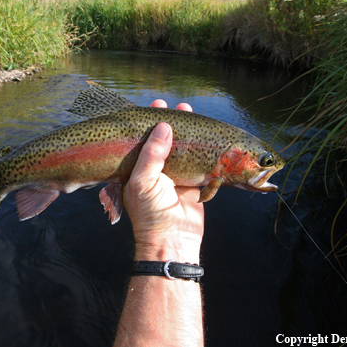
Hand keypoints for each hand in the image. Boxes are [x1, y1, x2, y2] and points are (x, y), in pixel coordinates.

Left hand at [122, 100, 204, 263]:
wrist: (172, 240)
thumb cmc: (150, 213)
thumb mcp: (143, 181)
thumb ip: (151, 154)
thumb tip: (164, 127)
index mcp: (139, 169)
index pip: (144, 139)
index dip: (150, 122)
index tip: (157, 106)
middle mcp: (157, 170)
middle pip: (165, 140)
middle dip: (171, 123)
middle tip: (177, 106)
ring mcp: (176, 176)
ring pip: (183, 148)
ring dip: (187, 132)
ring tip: (190, 112)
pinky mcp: (194, 183)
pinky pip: (200, 162)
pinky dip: (203, 149)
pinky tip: (206, 136)